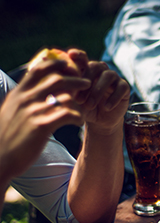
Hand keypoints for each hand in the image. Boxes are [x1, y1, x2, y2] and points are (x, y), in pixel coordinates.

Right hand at [0, 58, 89, 182]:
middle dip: (76, 79)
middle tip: (87, 83)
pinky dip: (78, 117)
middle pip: (57, 79)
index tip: (68, 64)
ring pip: (66, 97)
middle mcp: (25, 99)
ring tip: (84, 108)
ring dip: (79, 102)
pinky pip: (68, 114)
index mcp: (19, 94)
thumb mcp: (11, 112)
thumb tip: (33, 90)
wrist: (1, 158)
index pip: (38, 69)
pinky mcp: (42, 126)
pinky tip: (79, 122)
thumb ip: (22, 100)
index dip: (56, 64)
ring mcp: (33, 112)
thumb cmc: (8, 137)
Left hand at [69, 49, 129, 134]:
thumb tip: (56, 86)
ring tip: (90, 105)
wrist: (100, 121)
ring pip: (108, 76)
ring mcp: (114, 77)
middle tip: (78, 99)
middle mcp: (101, 70)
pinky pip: (121, 88)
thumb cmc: (85, 108)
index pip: (82, 58)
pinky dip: (113, 98)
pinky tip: (106, 107)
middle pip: (95, 66)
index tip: (71, 54)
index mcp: (87, 70)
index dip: (78, 55)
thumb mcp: (74, 100)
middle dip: (86, 82)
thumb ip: (68, 90)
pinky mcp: (124, 87)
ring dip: (97, 91)